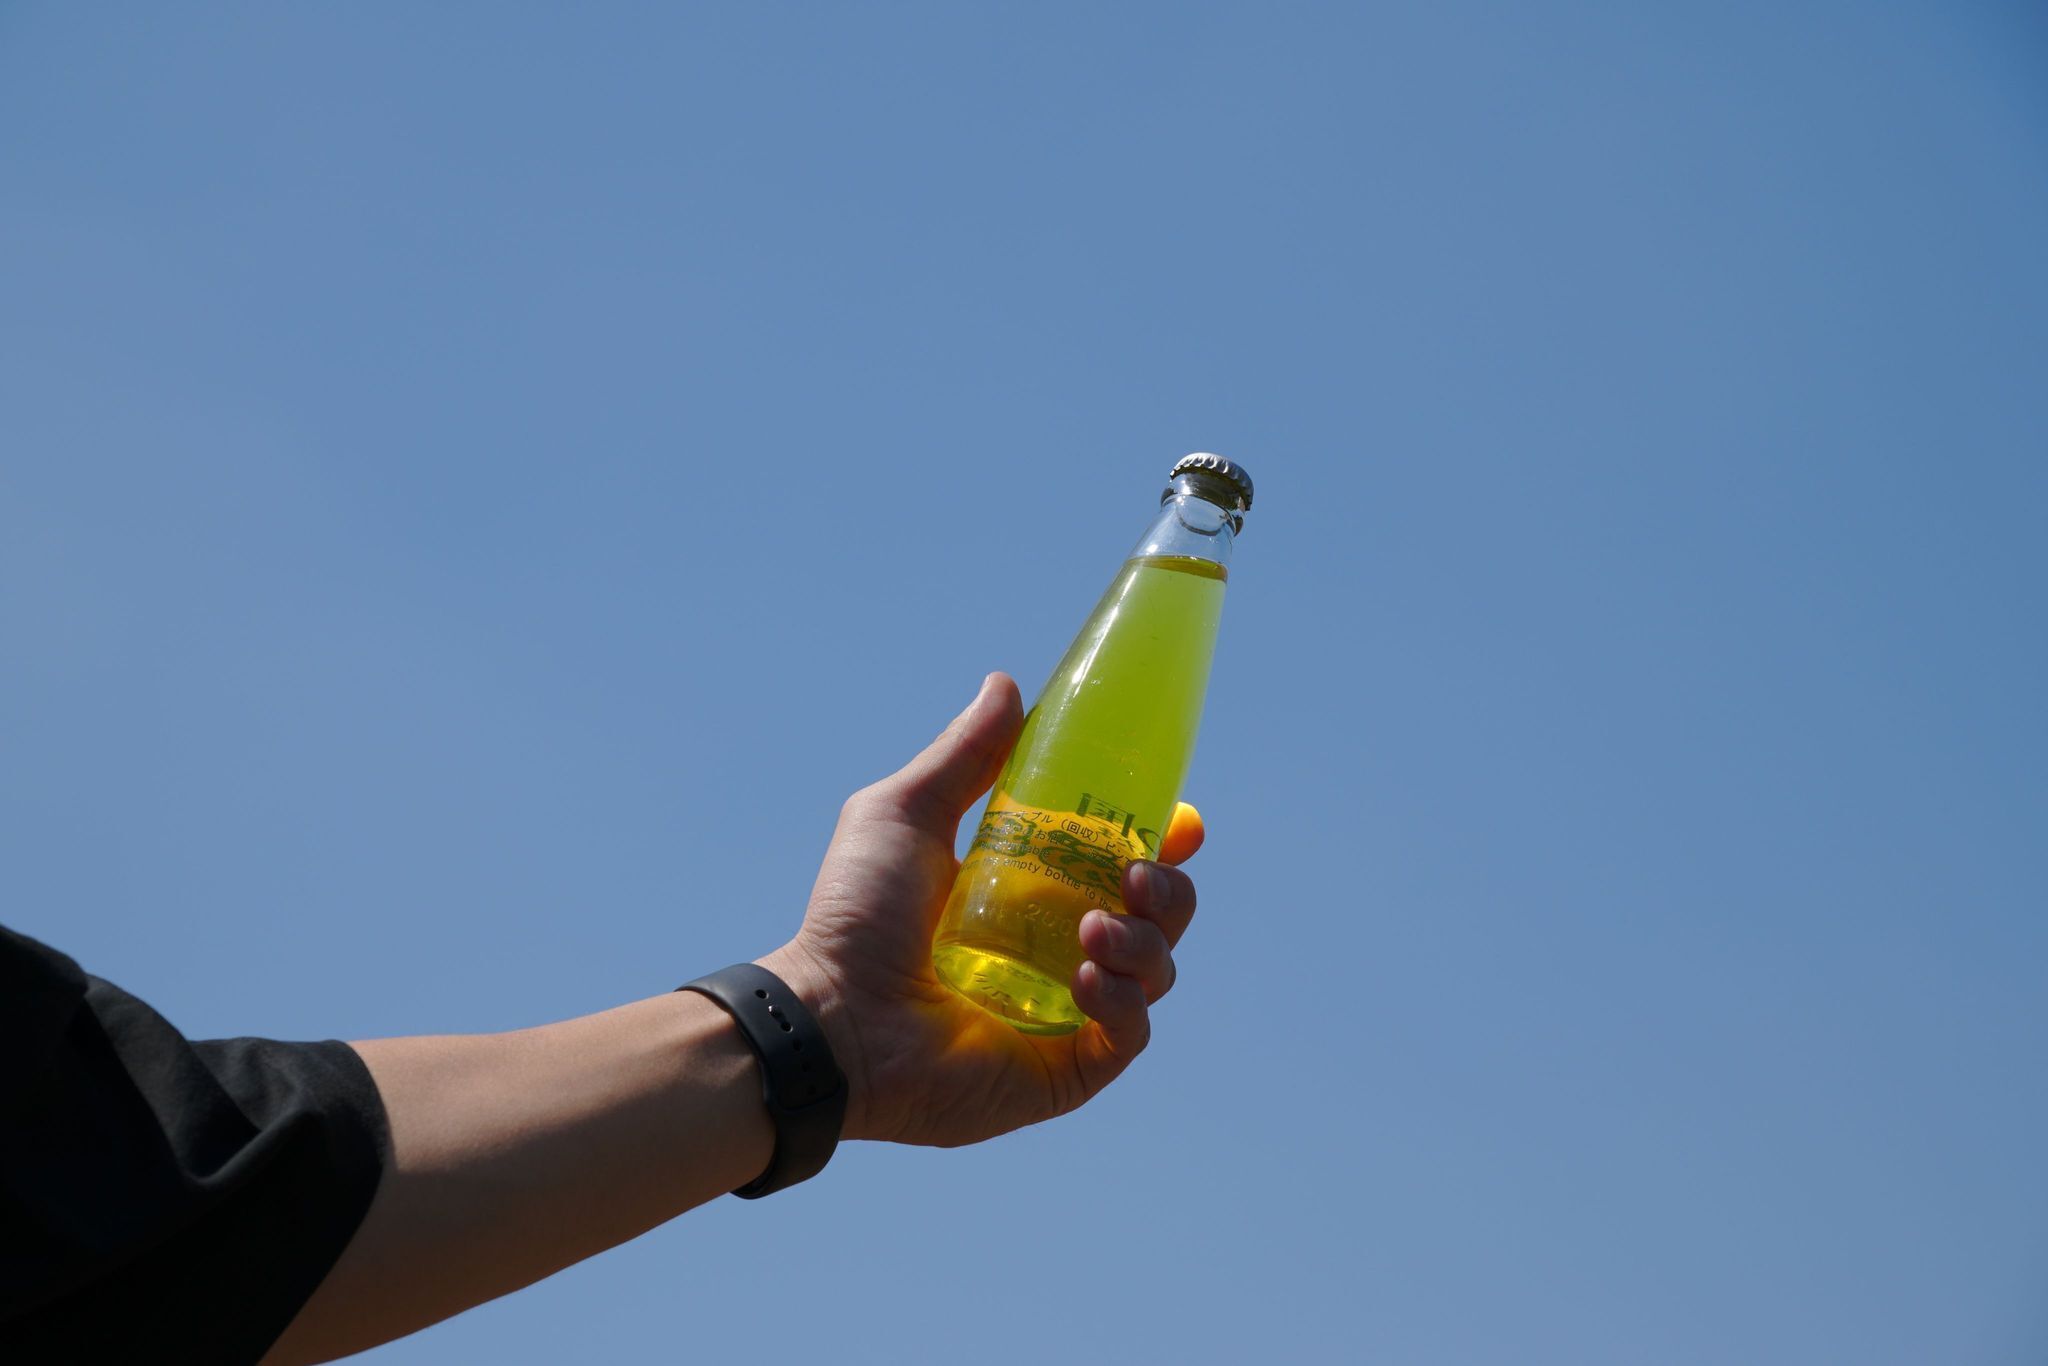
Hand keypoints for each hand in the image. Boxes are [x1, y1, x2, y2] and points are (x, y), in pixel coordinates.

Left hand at [758, 673, 1202, 1147]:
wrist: (831, 1015)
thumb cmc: (856, 917)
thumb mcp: (906, 813)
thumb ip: (963, 754)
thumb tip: (1008, 685)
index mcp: (1033, 894)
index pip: (1124, 865)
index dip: (1165, 843)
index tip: (1182, 821)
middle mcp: (1057, 952)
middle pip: (1158, 917)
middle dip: (1168, 890)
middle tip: (1134, 874)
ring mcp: (1065, 1015)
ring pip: (1155, 972)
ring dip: (1144, 943)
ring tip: (1090, 931)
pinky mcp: (1064, 1071)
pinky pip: (1129, 1036)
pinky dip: (1124, 1003)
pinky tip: (1086, 980)